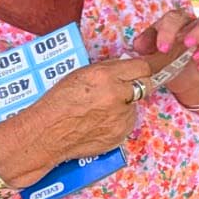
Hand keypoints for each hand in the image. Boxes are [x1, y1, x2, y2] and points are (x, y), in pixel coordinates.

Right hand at [0, 55, 157, 167]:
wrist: (47, 133)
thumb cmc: (58, 102)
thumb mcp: (82, 74)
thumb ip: (109, 70)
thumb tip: (128, 68)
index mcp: (105, 76)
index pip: (143, 66)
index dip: (148, 65)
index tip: (152, 64)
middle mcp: (117, 96)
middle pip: (146, 84)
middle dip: (139, 83)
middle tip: (124, 87)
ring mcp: (121, 118)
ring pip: (135, 105)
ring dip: (125, 104)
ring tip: (102, 109)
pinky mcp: (120, 134)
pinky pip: (127, 122)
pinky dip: (119, 120)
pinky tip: (100, 121)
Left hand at [134, 8, 198, 109]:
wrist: (182, 77)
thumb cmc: (165, 57)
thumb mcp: (151, 52)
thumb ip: (145, 44)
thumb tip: (139, 45)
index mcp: (181, 22)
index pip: (177, 17)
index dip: (169, 30)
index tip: (162, 49)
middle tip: (188, 44)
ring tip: (195, 59)